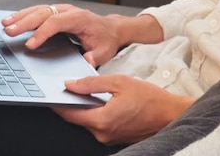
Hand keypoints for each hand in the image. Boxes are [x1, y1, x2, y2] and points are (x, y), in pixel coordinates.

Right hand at [2, 4, 128, 66]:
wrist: (110, 29)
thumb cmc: (105, 40)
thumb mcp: (104, 51)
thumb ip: (95, 56)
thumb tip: (86, 60)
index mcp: (79, 18)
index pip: (56, 23)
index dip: (42, 33)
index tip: (30, 45)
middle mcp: (68, 11)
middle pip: (43, 14)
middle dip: (25, 23)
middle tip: (9, 32)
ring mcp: (60, 10)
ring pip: (38, 10)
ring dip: (20, 17)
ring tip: (5, 24)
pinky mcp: (55, 13)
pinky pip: (37, 12)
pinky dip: (23, 16)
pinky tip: (12, 21)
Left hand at [54, 74, 193, 144]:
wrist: (171, 114)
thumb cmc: (150, 98)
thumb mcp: (119, 82)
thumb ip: (91, 83)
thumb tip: (70, 84)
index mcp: (102, 120)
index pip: (69, 114)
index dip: (57, 103)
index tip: (48, 93)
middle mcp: (103, 133)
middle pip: (77, 118)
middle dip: (70, 103)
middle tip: (65, 87)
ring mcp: (109, 138)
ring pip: (87, 121)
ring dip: (83, 108)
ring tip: (83, 91)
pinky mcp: (114, 138)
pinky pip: (98, 124)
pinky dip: (94, 113)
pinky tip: (98, 101)